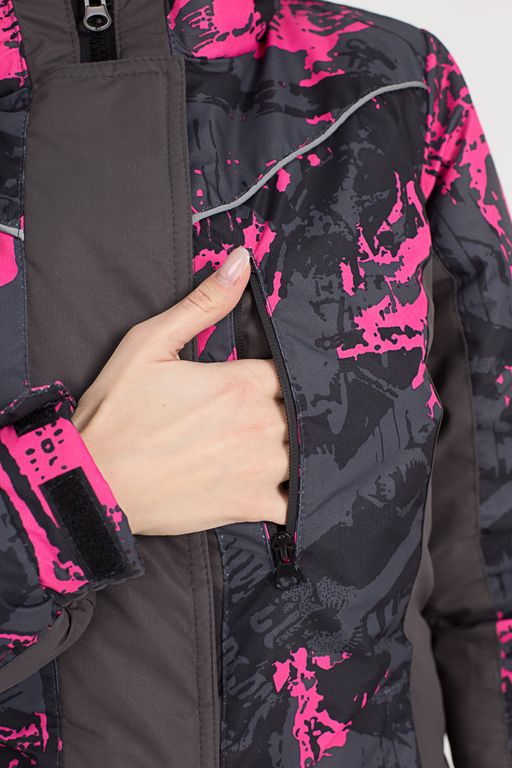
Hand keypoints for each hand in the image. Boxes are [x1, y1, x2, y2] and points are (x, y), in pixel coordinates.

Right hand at [71, 246, 288, 534]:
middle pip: (304, 409)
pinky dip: (299, 494)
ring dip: (299, 446)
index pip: (291, 369)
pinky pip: (296, 503)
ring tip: (281, 442)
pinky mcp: (250, 506)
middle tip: (272, 410)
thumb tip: (241, 260)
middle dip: (293, 407)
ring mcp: (260, 469)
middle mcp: (260, 425)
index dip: (286, 372)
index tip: (271, 378)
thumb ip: (203, 304)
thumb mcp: (150, 343)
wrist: (92, 482)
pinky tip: (286, 484)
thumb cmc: (116, 413)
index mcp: (241, 383)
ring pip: (307, 452)